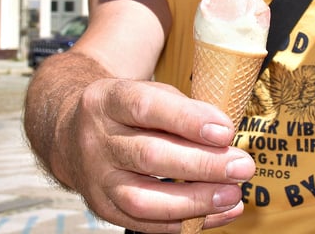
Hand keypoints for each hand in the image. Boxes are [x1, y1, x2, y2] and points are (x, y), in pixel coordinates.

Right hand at [59, 78, 255, 231]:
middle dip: (202, 165)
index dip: (188, 121)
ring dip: (195, 201)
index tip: (226, 132)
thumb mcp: (150, 93)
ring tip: (233, 195)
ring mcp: (96, 179)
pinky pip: (146, 223)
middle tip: (242, 167)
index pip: (146, 108)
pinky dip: (188, 222)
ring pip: (144, 199)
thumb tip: (224, 135)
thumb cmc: (128, 111)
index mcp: (108, 101)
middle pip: (149, 157)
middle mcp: (96, 141)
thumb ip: (185, 109)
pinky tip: (221, 213)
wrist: (72, 133)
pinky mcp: (103, 208)